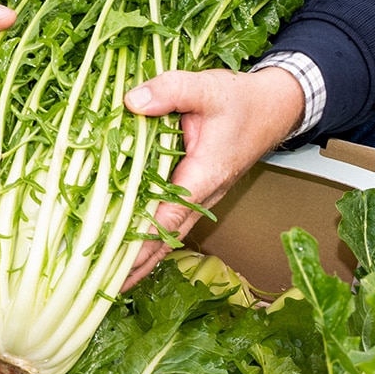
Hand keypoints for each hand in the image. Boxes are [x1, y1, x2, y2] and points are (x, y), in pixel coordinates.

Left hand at [116, 66, 304, 290]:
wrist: (275, 108)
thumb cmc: (241, 100)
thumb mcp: (206, 87)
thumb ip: (169, 90)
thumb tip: (131, 102)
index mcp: (205, 174)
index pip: (169, 215)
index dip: (141, 238)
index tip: (113, 260)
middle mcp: (204, 195)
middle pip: (166, 238)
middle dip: (135, 264)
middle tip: (99, 286)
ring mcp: (202, 198)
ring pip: (168, 237)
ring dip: (141, 259)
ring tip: (106, 283)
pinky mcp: (197, 194)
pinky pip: (170, 224)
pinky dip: (150, 242)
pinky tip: (127, 254)